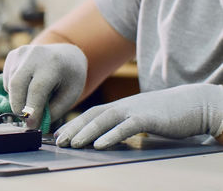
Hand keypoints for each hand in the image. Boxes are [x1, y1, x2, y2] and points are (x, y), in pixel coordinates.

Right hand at [3, 43, 86, 128]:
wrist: (66, 54)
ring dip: (16, 99)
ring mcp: (21, 53)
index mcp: (53, 63)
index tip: (31, 125)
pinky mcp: (12, 55)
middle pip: (17, 84)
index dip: (32, 110)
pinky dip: (13, 91)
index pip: (36, 89)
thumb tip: (32, 124)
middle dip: (18, 107)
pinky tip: (27, 90)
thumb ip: (52, 111)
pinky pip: (7, 79)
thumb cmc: (69, 77)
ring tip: (30, 103)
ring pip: (10, 83)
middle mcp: (34, 55)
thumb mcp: (70, 95)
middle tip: (26, 120)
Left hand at [55, 84, 222, 149]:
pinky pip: (126, 127)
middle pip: (92, 116)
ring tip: (72, 143)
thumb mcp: (137, 116)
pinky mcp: (147, 118)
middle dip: (73, 128)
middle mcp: (122, 106)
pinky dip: (111, 135)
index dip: (73, 123)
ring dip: (86, 132)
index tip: (58, 135)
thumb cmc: (164, 113)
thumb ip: (121, 123)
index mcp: (118, 106)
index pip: (90, 114)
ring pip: (104, 120)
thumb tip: (103, 136)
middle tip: (58, 141)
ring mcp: (134, 110)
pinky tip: (99, 145)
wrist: (192, 104)